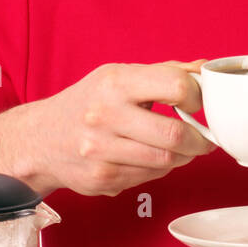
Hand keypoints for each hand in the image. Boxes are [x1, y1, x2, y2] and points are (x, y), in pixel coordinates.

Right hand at [6, 59, 216, 195]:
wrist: (41, 138)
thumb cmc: (89, 103)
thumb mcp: (119, 77)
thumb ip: (165, 72)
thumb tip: (206, 68)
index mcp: (115, 82)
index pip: (175, 86)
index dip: (196, 97)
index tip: (197, 104)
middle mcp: (105, 115)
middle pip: (175, 134)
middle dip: (199, 140)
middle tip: (204, 139)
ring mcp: (101, 150)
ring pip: (166, 161)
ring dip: (183, 157)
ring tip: (182, 148)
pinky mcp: (102, 178)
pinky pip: (150, 177)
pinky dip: (161, 169)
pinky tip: (153, 158)